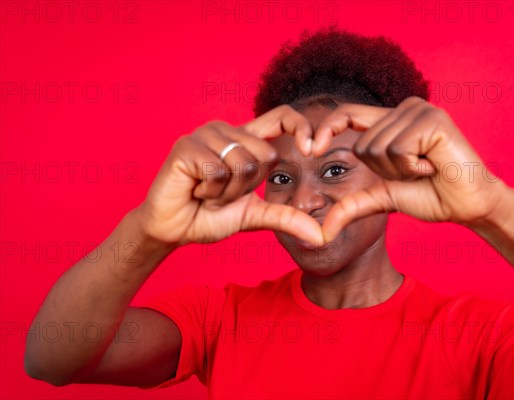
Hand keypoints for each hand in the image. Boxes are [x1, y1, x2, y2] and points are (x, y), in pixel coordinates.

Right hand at [136, 106, 322, 244]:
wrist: (173, 229)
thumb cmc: (210, 217)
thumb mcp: (255, 216)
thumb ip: (286, 218)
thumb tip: (323, 236)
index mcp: (245, 140)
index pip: (281, 117)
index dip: (301, 126)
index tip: (311, 149)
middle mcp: (227, 130)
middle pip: (266, 155)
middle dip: (248, 187)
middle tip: (223, 192)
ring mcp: (205, 135)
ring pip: (243, 164)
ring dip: (227, 192)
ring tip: (207, 192)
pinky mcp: (186, 146)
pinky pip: (218, 171)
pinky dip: (210, 191)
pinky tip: (194, 190)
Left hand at [312, 97, 509, 241]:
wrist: (470, 205)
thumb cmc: (432, 196)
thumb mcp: (384, 198)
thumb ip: (353, 205)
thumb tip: (321, 232)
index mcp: (392, 122)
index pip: (348, 114)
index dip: (327, 128)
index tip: (310, 149)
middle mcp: (405, 109)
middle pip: (363, 145)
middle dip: (385, 171)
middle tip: (416, 172)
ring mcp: (419, 110)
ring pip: (378, 147)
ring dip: (400, 170)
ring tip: (426, 167)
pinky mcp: (432, 119)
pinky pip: (397, 149)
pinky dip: (412, 167)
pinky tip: (433, 164)